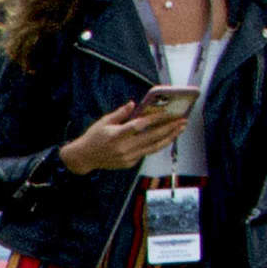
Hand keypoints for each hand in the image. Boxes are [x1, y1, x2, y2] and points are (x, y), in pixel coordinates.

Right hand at [60, 93, 183, 174]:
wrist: (84, 158)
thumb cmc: (93, 137)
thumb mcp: (104, 122)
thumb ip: (120, 113)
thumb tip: (133, 104)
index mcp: (116, 136)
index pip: (139, 126)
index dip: (154, 119)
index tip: (166, 113)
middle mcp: (124, 148)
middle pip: (152, 137)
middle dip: (169, 129)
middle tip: (182, 121)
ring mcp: (128, 157)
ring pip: (153, 147)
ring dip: (169, 138)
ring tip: (180, 129)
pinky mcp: (129, 163)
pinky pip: (146, 152)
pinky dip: (157, 144)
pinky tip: (166, 137)